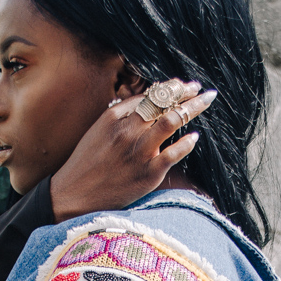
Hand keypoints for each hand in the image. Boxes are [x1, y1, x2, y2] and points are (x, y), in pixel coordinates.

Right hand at [50, 83, 216, 222]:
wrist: (74, 195)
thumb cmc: (86, 164)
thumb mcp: (97, 131)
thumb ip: (120, 115)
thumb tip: (144, 102)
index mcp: (114, 117)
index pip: (150, 96)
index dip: (171, 88)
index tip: (185, 85)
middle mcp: (128, 131)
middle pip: (163, 103)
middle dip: (187, 92)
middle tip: (203, 90)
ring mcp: (139, 152)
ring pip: (171, 121)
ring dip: (192, 108)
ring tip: (205, 101)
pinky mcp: (148, 174)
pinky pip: (174, 153)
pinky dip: (187, 143)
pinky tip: (194, 137)